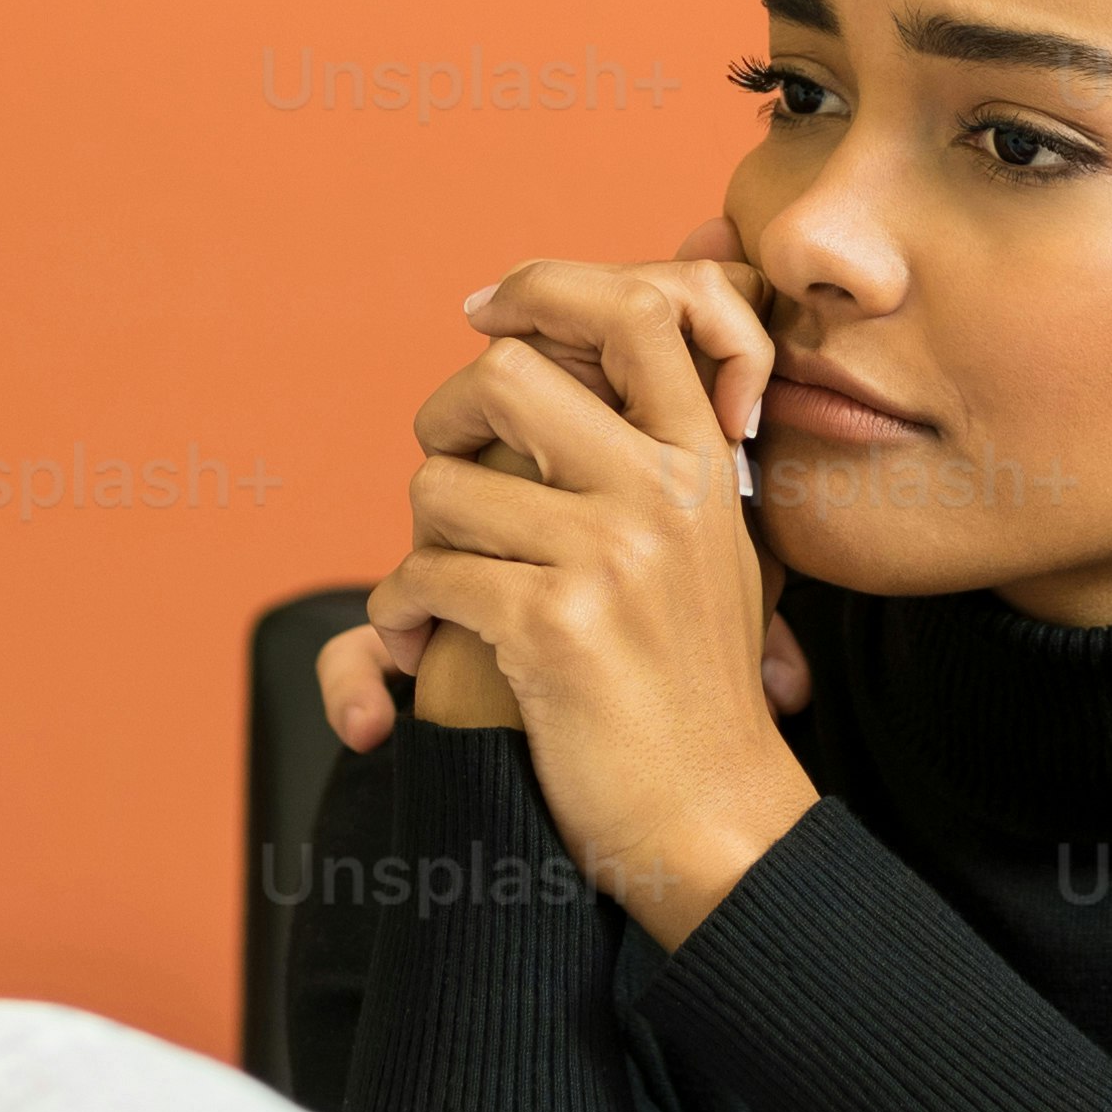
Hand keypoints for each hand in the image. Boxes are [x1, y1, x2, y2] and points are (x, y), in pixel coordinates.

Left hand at [326, 262, 818, 944]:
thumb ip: (661, 457)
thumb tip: (568, 360)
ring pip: (442, 486)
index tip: (483, 314)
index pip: (635, 307)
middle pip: (506, 373)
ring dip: (417, 545)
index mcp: (704, 461)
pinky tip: (415, 646)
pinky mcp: (556, 626)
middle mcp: (666, 491)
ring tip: (440, 595)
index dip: (543, 289)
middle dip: (442, 424)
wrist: (715, 821)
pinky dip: (396, 617)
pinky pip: (424, 576)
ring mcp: (614, 555)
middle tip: (445, 474)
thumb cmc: (693, 691)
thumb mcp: (710, 549)